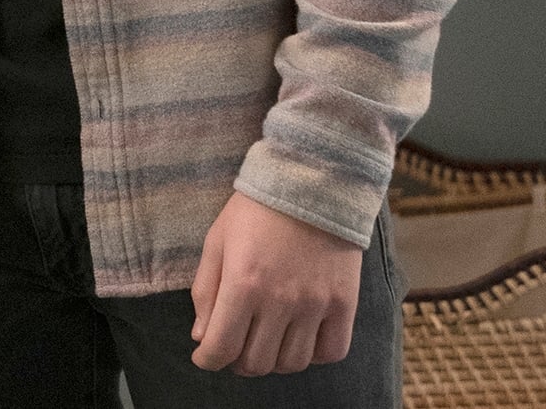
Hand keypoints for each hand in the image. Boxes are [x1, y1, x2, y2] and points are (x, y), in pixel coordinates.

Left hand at [189, 191, 363, 375]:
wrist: (312, 182)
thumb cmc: (256, 210)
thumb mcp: (217, 241)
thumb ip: (205, 291)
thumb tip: (202, 337)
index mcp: (243, 285)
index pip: (220, 348)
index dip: (207, 360)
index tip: (205, 357)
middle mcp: (280, 301)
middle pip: (256, 362)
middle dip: (237, 361)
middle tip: (235, 345)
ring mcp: (315, 304)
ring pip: (292, 363)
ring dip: (273, 360)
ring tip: (266, 341)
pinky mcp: (344, 303)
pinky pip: (331, 352)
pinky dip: (312, 355)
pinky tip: (299, 338)